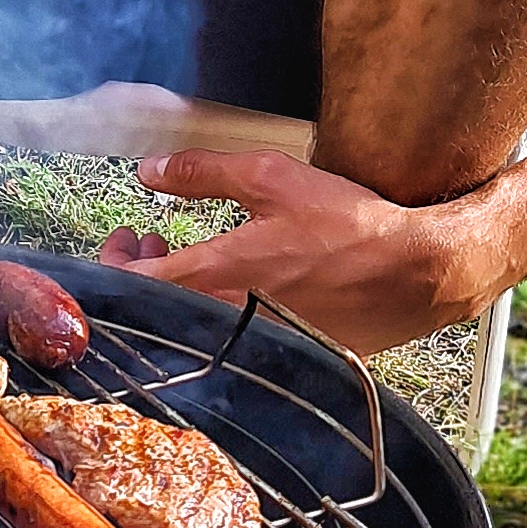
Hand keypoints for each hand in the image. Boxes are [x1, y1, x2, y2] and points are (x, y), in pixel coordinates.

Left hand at [95, 147, 507, 356]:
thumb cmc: (349, 227)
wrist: (415, 275)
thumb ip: (204, 172)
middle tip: (148, 238)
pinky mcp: (280, 357)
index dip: (111, 263)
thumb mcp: (272, 178)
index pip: (132, 285)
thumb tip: (150, 170)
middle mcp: (227, 322)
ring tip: (188, 254)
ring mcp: (253, 345)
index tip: (123, 236)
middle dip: (142, 270)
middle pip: (155, 310)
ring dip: (177, 288)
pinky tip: (233, 282)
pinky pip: (228, 340)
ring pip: (190, 326)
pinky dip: (215, 310)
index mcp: (216, 279)